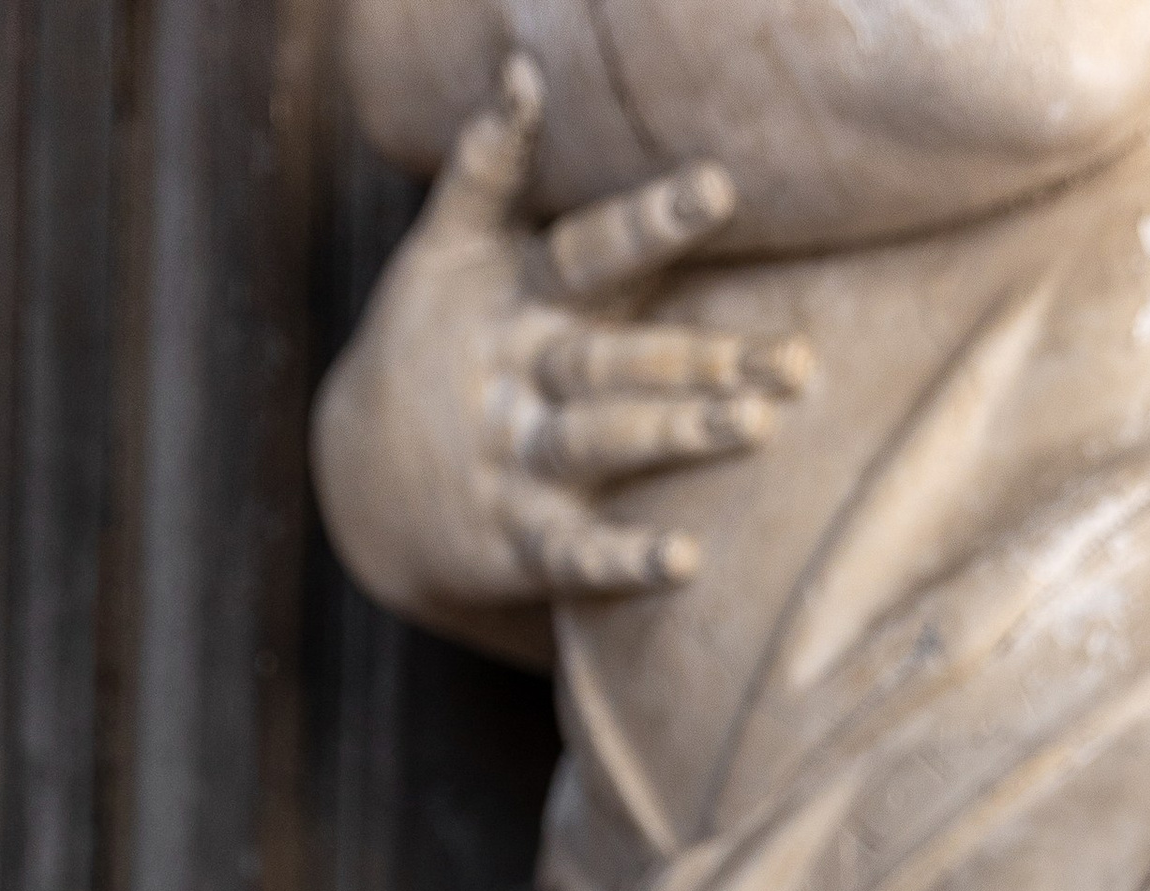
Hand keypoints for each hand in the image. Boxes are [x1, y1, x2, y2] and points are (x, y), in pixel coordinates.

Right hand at [312, 55, 810, 624]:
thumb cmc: (429, 343)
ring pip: (599, 444)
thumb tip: (526, 68)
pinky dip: (624, 561)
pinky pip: (575, 554)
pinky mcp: (515, 541)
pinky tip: (685, 562)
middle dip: (691, 354)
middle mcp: (518, 376)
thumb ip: (489, 167)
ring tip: (756, 427)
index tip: (720, 188)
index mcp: (515, 299)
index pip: (588, 252)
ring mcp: (514, 460)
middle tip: (788, 357)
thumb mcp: (443, 252)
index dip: (649, 222)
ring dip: (672, 436)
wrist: (361, 482)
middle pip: (609, 359)